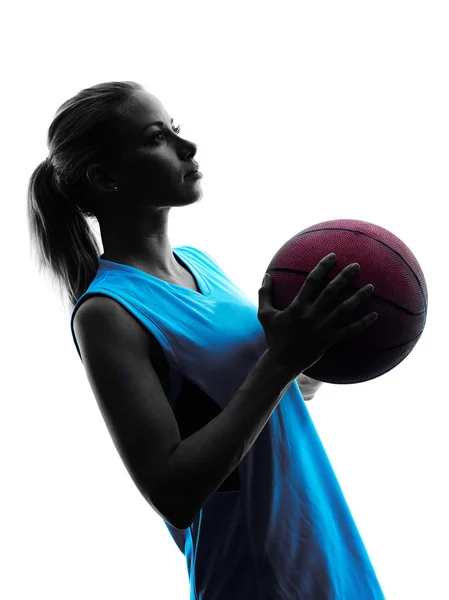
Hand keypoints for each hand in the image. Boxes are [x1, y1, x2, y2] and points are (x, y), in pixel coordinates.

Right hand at [258, 253, 377, 380]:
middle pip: (332, 291)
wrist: (282, 362)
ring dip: (359, 297)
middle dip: (345, 277)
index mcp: (298, 306)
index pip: (312, 281)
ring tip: (371, 286)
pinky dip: (363, 323)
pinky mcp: (329, 340)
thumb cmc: (274, 337)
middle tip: (357, 265)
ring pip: (344, 309)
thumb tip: (266, 275)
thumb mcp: (264, 314)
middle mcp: (312, 314)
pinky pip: (349, 331)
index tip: (333, 256)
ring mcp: (323, 328)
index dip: (323, 267)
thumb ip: (265, 293)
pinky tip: (375, 315)